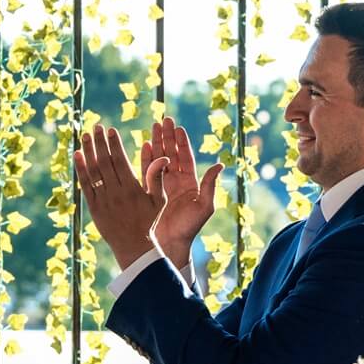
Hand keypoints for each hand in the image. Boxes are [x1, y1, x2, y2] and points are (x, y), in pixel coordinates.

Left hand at [75, 124, 160, 265]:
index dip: (114, 144)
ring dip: (88, 151)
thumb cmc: (148, 221)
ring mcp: (102, 200)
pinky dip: (81, 169)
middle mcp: (115, 192)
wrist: (132, 245)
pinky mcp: (93, 207)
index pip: (120, 160)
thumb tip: (163, 157)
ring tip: (86, 135)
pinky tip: (78, 155)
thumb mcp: (157, 200)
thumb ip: (157, 177)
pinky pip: (85, 185)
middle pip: (105, 162)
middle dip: (100, 142)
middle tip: (96, 126)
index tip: (110, 130)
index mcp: (132, 188)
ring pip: (93, 171)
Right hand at [140, 115, 224, 266]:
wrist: (171, 244)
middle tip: (163, 120)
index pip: (185, 157)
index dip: (181, 142)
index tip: (177, 127)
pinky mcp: (151, 192)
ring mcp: (163, 186)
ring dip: (157, 143)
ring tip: (152, 127)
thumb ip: (210, 185)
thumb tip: (219, 164)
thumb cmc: (189, 228)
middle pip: (172, 154)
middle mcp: (176, 182)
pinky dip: (146, 159)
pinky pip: (148, 172)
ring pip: (159, 159)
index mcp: (190, 183)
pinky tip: (144, 146)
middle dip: (167, 137)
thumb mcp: (204, 206)